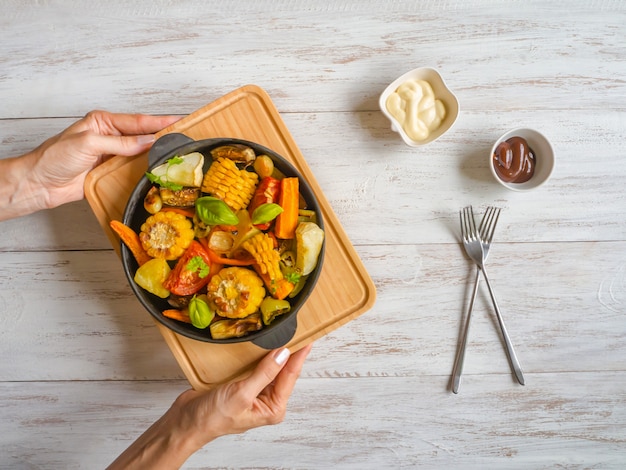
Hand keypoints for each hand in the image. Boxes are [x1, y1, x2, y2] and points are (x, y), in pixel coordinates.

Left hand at [27, 110, 180, 208]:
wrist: (41, 183)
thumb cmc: (55, 157)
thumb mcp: (89, 144)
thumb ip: (121, 143)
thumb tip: (148, 141)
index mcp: (103, 122)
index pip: (138, 121)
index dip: (160, 121)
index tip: (180, 120)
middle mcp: (110, 136)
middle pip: (143, 135)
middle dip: (163, 136)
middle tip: (186, 136)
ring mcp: (112, 155)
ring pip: (141, 153)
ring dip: (157, 154)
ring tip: (179, 153)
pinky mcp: (112, 172)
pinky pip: (134, 169)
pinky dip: (147, 170)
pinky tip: (159, 170)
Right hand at [107, 344, 312, 468]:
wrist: (185, 421)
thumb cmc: (213, 416)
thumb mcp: (242, 394)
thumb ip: (264, 374)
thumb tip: (283, 354)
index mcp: (273, 408)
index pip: (290, 376)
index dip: (299, 355)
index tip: (308, 338)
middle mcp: (267, 400)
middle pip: (282, 370)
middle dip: (288, 351)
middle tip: (298, 329)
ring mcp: (254, 391)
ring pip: (269, 366)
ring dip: (273, 350)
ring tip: (284, 331)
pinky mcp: (242, 383)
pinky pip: (254, 365)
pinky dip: (258, 354)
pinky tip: (261, 341)